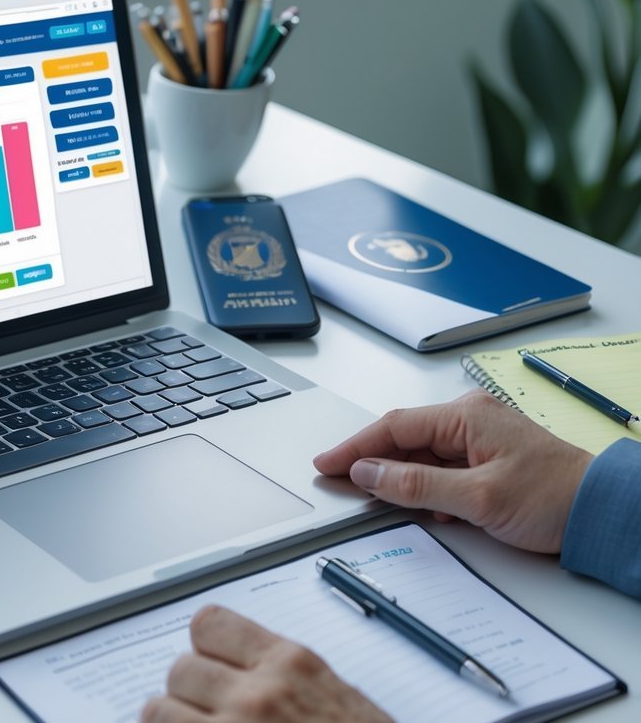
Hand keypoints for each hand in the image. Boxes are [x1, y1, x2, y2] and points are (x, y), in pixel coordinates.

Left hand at [140, 605, 388, 722]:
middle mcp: (259, 696)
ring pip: (158, 710)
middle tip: (207, 719)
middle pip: (180, 670)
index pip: (209, 625)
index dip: (203, 650)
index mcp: (292, 666)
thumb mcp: (336, 701)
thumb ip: (282, 681)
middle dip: (188, 696)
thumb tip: (229, 673)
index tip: (208, 667)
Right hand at [314, 390, 592, 552]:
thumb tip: (368, 473)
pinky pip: (440, 469)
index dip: (354, 448)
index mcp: (464, 416)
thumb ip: (416, 484)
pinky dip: (426, 488)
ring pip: (419, 457)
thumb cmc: (554, 496)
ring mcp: (477, 439)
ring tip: (381, 501)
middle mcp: (468, 420)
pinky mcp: (485, 459)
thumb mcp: (477, 497)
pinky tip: (430, 509)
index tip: (325, 464)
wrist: (602, 512)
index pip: (393, 427)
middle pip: (402, 440)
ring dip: (401, 480)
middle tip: (340, 484)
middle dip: (372, 464)